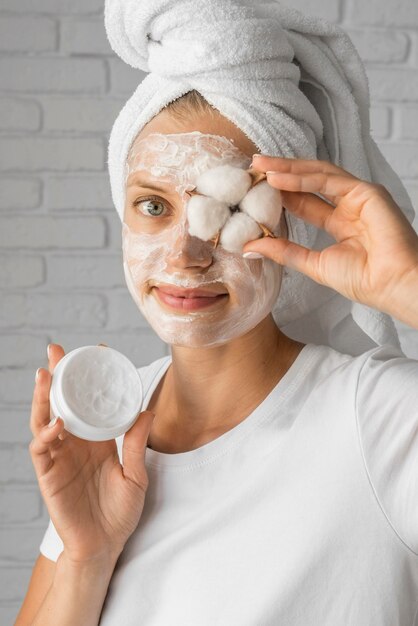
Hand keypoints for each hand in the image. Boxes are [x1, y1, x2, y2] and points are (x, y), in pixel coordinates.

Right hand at [29, 344, 154, 563]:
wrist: (104, 547)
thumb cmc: (119, 513)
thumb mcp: (136, 475)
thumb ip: (137, 445)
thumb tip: (146, 411)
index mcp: (98, 440)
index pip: (92, 402)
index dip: (92, 378)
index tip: (98, 351)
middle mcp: (76, 443)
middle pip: (63, 402)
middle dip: (58, 376)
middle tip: (56, 351)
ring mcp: (60, 457)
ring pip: (46, 419)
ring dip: (44, 396)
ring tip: (46, 374)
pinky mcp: (49, 475)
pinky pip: (42, 449)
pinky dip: (46, 433)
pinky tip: (57, 421)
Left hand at [244, 155, 417, 325]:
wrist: (390, 285)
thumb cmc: (364, 280)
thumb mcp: (313, 264)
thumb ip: (284, 252)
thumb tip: (249, 247)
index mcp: (341, 223)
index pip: (305, 201)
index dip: (280, 194)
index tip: (254, 189)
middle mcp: (349, 206)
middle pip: (309, 183)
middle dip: (281, 173)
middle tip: (254, 166)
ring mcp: (359, 197)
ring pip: (318, 175)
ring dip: (288, 169)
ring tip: (261, 166)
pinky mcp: (366, 191)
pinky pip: (328, 180)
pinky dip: (302, 178)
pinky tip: (279, 177)